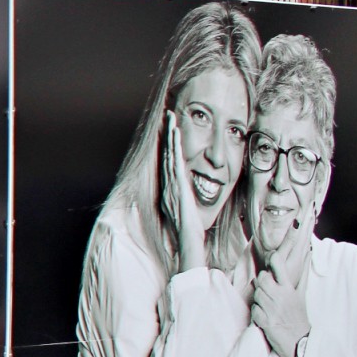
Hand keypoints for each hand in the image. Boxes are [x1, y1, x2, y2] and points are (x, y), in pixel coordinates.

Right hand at [160, 111, 205, 272]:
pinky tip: (176, 134)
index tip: (171, 133)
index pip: (169, 164)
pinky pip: (175, 161)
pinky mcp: (178, 184)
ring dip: (170, 135)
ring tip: (172, 118)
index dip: (169, 147)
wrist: (187, 239)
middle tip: (169, 117)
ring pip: (170, 154)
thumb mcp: (188, 212)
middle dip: (167, 135)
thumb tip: (190, 196)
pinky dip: (174, 146)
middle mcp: (168, 185)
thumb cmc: (189, 230)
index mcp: (170, 190)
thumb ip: (187, 202)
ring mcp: (172, 184)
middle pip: (166, 155)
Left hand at [250, 255, 311, 356]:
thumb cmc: (299, 317)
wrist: (300, 342)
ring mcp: (272, 308)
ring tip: (267, 305)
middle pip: (261, 278)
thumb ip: (301, 278)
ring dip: (258, 298)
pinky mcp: (265, 320)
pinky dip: (256, 312)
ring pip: (256, 293)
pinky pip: (254, 309)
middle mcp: (280, 296)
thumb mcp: (301, 296)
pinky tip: (264, 315)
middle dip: (261, 283)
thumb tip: (306, 257)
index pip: (278, 266)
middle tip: (267, 290)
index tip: (271, 256)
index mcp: (290, 289)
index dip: (272, 259)